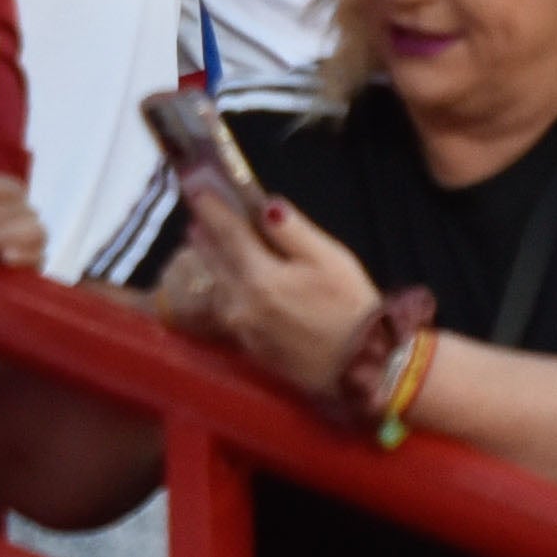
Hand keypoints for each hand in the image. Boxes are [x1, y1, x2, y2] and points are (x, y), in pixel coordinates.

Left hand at [179, 183, 386, 396]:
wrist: (359, 369)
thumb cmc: (350, 308)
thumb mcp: (329, 259)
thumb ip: (292, 231)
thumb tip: (266, 206)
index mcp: (260, 278)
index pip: (227, 233)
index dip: (211, 207)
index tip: (197, 186)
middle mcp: (242, 304)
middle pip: (213, 260)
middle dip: (204, 232)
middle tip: (198, 211)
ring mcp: (243, 329)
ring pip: (216, 286)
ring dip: (209, 260)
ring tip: (205, 239)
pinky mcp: (249, 347)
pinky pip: (225, 308)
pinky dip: (220, 287)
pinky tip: (226, 279)